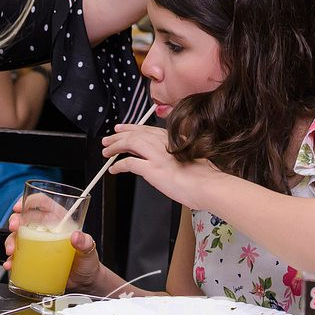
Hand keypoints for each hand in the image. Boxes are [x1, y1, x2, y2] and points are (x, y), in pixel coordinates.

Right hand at [3, 198, 103, 293]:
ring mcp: (38, 245)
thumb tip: (76, 237)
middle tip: (14, 228)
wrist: (84, 283)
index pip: (42, 202)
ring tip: (12, 251)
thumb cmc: (87, 261)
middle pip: (25, 218)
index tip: (20, 206)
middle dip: (15, 220)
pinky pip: (18, 257)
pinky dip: (11, 260)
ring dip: (10, 242)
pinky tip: (11, 264)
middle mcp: (46, 230)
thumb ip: (85, 242)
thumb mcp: (89, 249)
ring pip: (18, 237)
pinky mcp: (33, 259)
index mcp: (59, 220)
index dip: (29, 201)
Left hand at [102, 124, 218, 207]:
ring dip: (115, 147)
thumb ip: (174, 152)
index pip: (146, 130)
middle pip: (135, 134)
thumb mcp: (189, 156)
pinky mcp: (152, 169)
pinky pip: (129, 163)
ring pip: (129, 144)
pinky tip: (113, 169)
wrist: (208, 185)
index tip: (121, 129)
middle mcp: (162, 143)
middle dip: (118, 136)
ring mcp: (157, 155)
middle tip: (108, 140)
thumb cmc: (202, 176)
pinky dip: (118, 165)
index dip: (131, 128)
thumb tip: (163, 157)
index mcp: (172, 139)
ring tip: (106, 152)